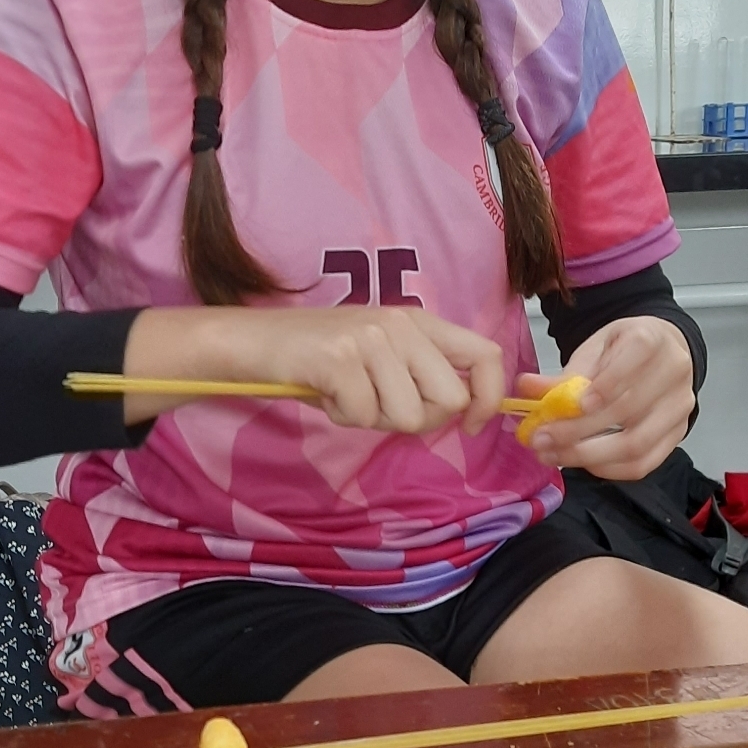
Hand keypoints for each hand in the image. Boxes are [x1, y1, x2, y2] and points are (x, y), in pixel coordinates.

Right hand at [123, 303, 504, 435]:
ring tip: (347, 395)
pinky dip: (342, 417)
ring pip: (407, 415)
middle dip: (419, 420)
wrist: (258, 342)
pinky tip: (326, 394)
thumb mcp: (383, 357)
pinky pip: (363, 416)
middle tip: (381, 409)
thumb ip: (421, 376)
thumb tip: (462, 411)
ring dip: (375, 420)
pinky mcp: (341, 357)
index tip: (470, 425)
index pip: (486, 354)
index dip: (488, 398)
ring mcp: (372, 338)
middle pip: (449, 399)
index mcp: (420, 322)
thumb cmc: (322, 358)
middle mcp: (402, 324)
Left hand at [516, 317, 694, 479]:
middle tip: (541, 439)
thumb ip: (564, 373)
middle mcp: (674, 373)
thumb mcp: (593, 350)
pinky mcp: (678, 435)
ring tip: (553, 455)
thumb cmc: (622, 351)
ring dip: (588, 455)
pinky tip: (581, 463)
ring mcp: (680, 408)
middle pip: (628, 409)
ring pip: (636, 443)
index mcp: (652, 339)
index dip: (606, 384)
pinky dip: (609, 468)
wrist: (660, 354)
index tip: (573, 405)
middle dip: (579, 430)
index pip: (635, 357)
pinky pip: (643, 464)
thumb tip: (527, 388)